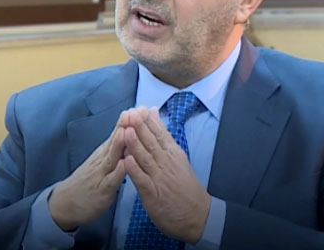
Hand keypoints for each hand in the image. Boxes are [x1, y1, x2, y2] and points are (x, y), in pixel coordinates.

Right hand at [48, 121, 125, 230]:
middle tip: (136, 111)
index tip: (141, 107)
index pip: (118, 133)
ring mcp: (101, 174)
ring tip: (127, 131)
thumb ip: (115, 148)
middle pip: (115, 140)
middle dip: (126, 125)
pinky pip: (110, 180)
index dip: (129, 121)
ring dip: (119, 143)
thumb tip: (128, 132)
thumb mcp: (102, 161)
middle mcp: (102, 159)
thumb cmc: (88, 181)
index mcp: (105, 152)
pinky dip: (118, 172)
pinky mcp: (101, 190)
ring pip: (111, 156)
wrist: (66, 202)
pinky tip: (125, 164)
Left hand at [120, 107, 210, 243]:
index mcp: (171, 152)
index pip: (159, 133)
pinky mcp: (153, 194)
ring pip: (145, 159)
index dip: (146, 121)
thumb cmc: (184, 185)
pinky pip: (143, 181)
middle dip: (139, 128)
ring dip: (135, 145)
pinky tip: (126, 162)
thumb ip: (162, 135)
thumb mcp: (176, 156)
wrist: (198, 215)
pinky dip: (134, 171)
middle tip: (129, 113)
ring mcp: (159, 178)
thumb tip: (153, 112)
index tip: (136, 108)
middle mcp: (166, 163)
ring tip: (125, 132)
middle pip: (151, 142)